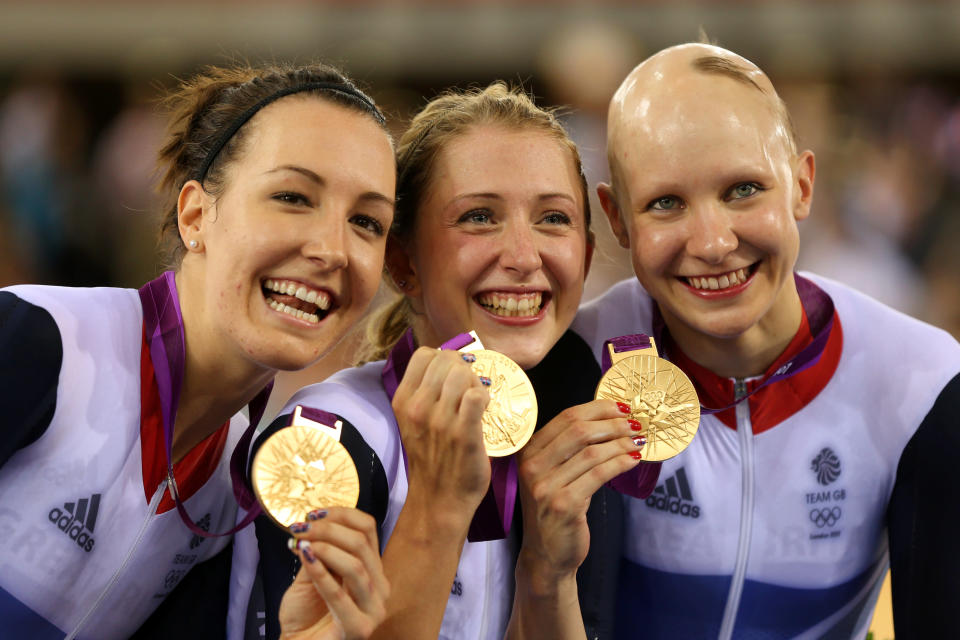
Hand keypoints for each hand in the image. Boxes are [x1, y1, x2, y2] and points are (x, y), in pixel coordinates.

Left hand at [279, 508, 389, 639]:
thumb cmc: (307, 615)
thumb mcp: (313, 573)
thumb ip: (319, 551)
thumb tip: (312, 524)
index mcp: (374, 570)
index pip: (368, 529)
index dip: (342, 514)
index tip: (314, 513)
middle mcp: (380, 588)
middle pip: (362, 544)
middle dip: (329, 529)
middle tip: (302, 528)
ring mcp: (373, 610)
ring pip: (356, 566)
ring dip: (325, 548)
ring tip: (302, 544)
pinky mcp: (358, 628)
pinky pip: (339, 594)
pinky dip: (321, 573)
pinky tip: (306, 559)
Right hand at [391, 347, 490, 529]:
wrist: (439, 499)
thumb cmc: (432, 458)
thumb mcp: (414, 421)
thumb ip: (425, 393)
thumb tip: (451, 364)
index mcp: (403, 401)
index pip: (424, 354)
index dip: (444, 359)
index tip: (452, 379)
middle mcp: (418, 408)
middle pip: (447, 359)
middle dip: (463, 369)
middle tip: (468, 391)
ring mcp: (440, 421)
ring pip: (463, 373)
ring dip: (476, 383)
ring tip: (477, 402)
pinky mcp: (464, 433)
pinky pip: (477, 396)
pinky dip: (485, 397)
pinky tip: (484, 410)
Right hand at [516, 399, 640, 583]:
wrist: (546, 555)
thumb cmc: (554, 510)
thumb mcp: (551, 474)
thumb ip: (567, 449)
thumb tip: (609, 420)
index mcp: (528, 451)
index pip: (565, 417)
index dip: (597, 408)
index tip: (621, 407)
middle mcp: (532, 466)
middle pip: (579, 431)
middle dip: (613, 424)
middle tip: (636, 424)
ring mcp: (546, 487)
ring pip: (592, 452)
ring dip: (622, 444)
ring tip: (639, 443)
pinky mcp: (564, 505)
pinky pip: (599, 475)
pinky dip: (620, 464)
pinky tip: (633, 461)